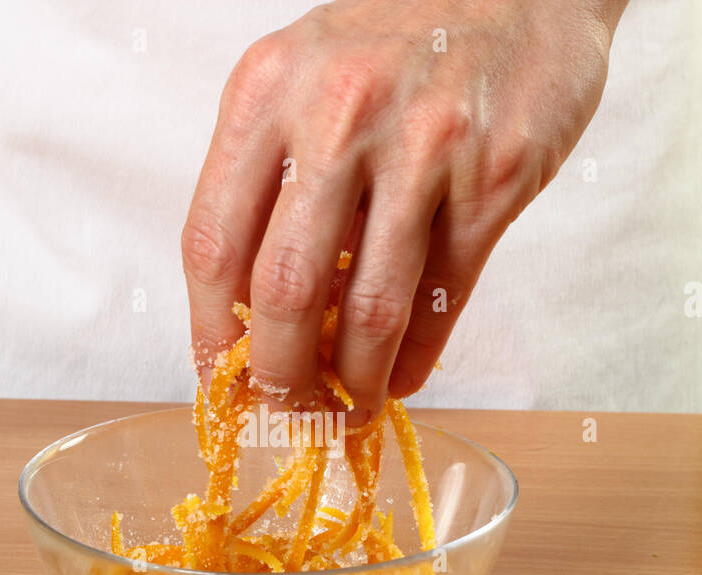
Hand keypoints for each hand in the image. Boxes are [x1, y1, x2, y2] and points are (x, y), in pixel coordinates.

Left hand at [183, 0, 625, 423]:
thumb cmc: (399, 38)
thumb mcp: (306, 76)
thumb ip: (273, 178)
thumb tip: (257, 312)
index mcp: (266, 90)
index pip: (212, 243)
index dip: (210, 332)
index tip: (219, 378)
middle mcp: (338, 115)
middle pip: (285, 291)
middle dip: (281, 375)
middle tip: (287, 409)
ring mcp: (422, 148)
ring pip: (370, 308)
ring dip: (354, 382)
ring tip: (349, 408)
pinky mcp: (492, 180)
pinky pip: (442, 297)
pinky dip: (415, 356)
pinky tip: (400, 377)